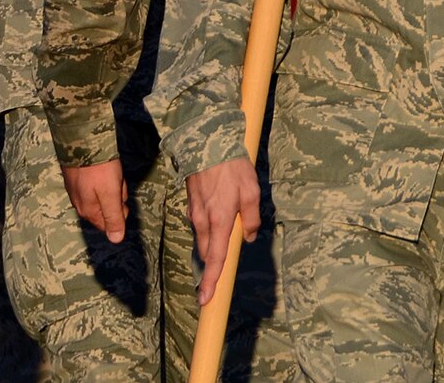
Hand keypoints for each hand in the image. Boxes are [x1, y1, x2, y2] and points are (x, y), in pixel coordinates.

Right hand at [65, 159, 130, 244]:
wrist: (82, 141)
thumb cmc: (100, 169)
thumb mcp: (111, 194)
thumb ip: (114, 217)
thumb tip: (116, 240)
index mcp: (88, 211)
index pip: (109, 224)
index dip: (120, 210)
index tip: (119, 194)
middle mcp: (81, 204)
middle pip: (108, 207)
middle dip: (117, 195)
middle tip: (115, 180)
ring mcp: (78, 191)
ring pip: (104, 194)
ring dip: (112, 184)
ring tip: (111, 170)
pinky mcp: (78, 178)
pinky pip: (97, 183)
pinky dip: (105, 175)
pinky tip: (105, 166)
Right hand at [186, 158, 259, 307]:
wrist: (207, 144)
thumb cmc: (232, 167)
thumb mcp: (251, 190)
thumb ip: (252, 218)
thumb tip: (249, 238)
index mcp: (220, 220)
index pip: (215, 258)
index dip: (212, 280)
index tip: (206, 299)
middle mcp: (203, 221)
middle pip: (208, 252)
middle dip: (214, 262)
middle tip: (223, 265)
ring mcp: (195, 213)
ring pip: (203, 239)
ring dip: (213, 243)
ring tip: (226, 230)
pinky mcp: (192, 205)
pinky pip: (200, 225)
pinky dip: (209, 228)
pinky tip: (220, 212)